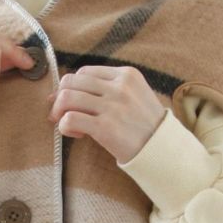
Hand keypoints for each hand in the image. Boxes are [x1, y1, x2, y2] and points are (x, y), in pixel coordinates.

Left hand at [46, 65, 166, 162]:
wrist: (162, 150)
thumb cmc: (144, 126)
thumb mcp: (135, 95)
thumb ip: (107, 89)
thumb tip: (60, 92)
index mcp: (127, 75)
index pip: (85, 72)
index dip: (72, 87)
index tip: (72, 103)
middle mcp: (119, 87)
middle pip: (71, 81)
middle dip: (60, 98)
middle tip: (61, 114)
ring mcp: (112, 106)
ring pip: (67, 97)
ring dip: (60, 112)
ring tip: (68, 124)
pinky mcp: (105, 127)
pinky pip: (70, 119)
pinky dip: (65, 127)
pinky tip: (77, 134)